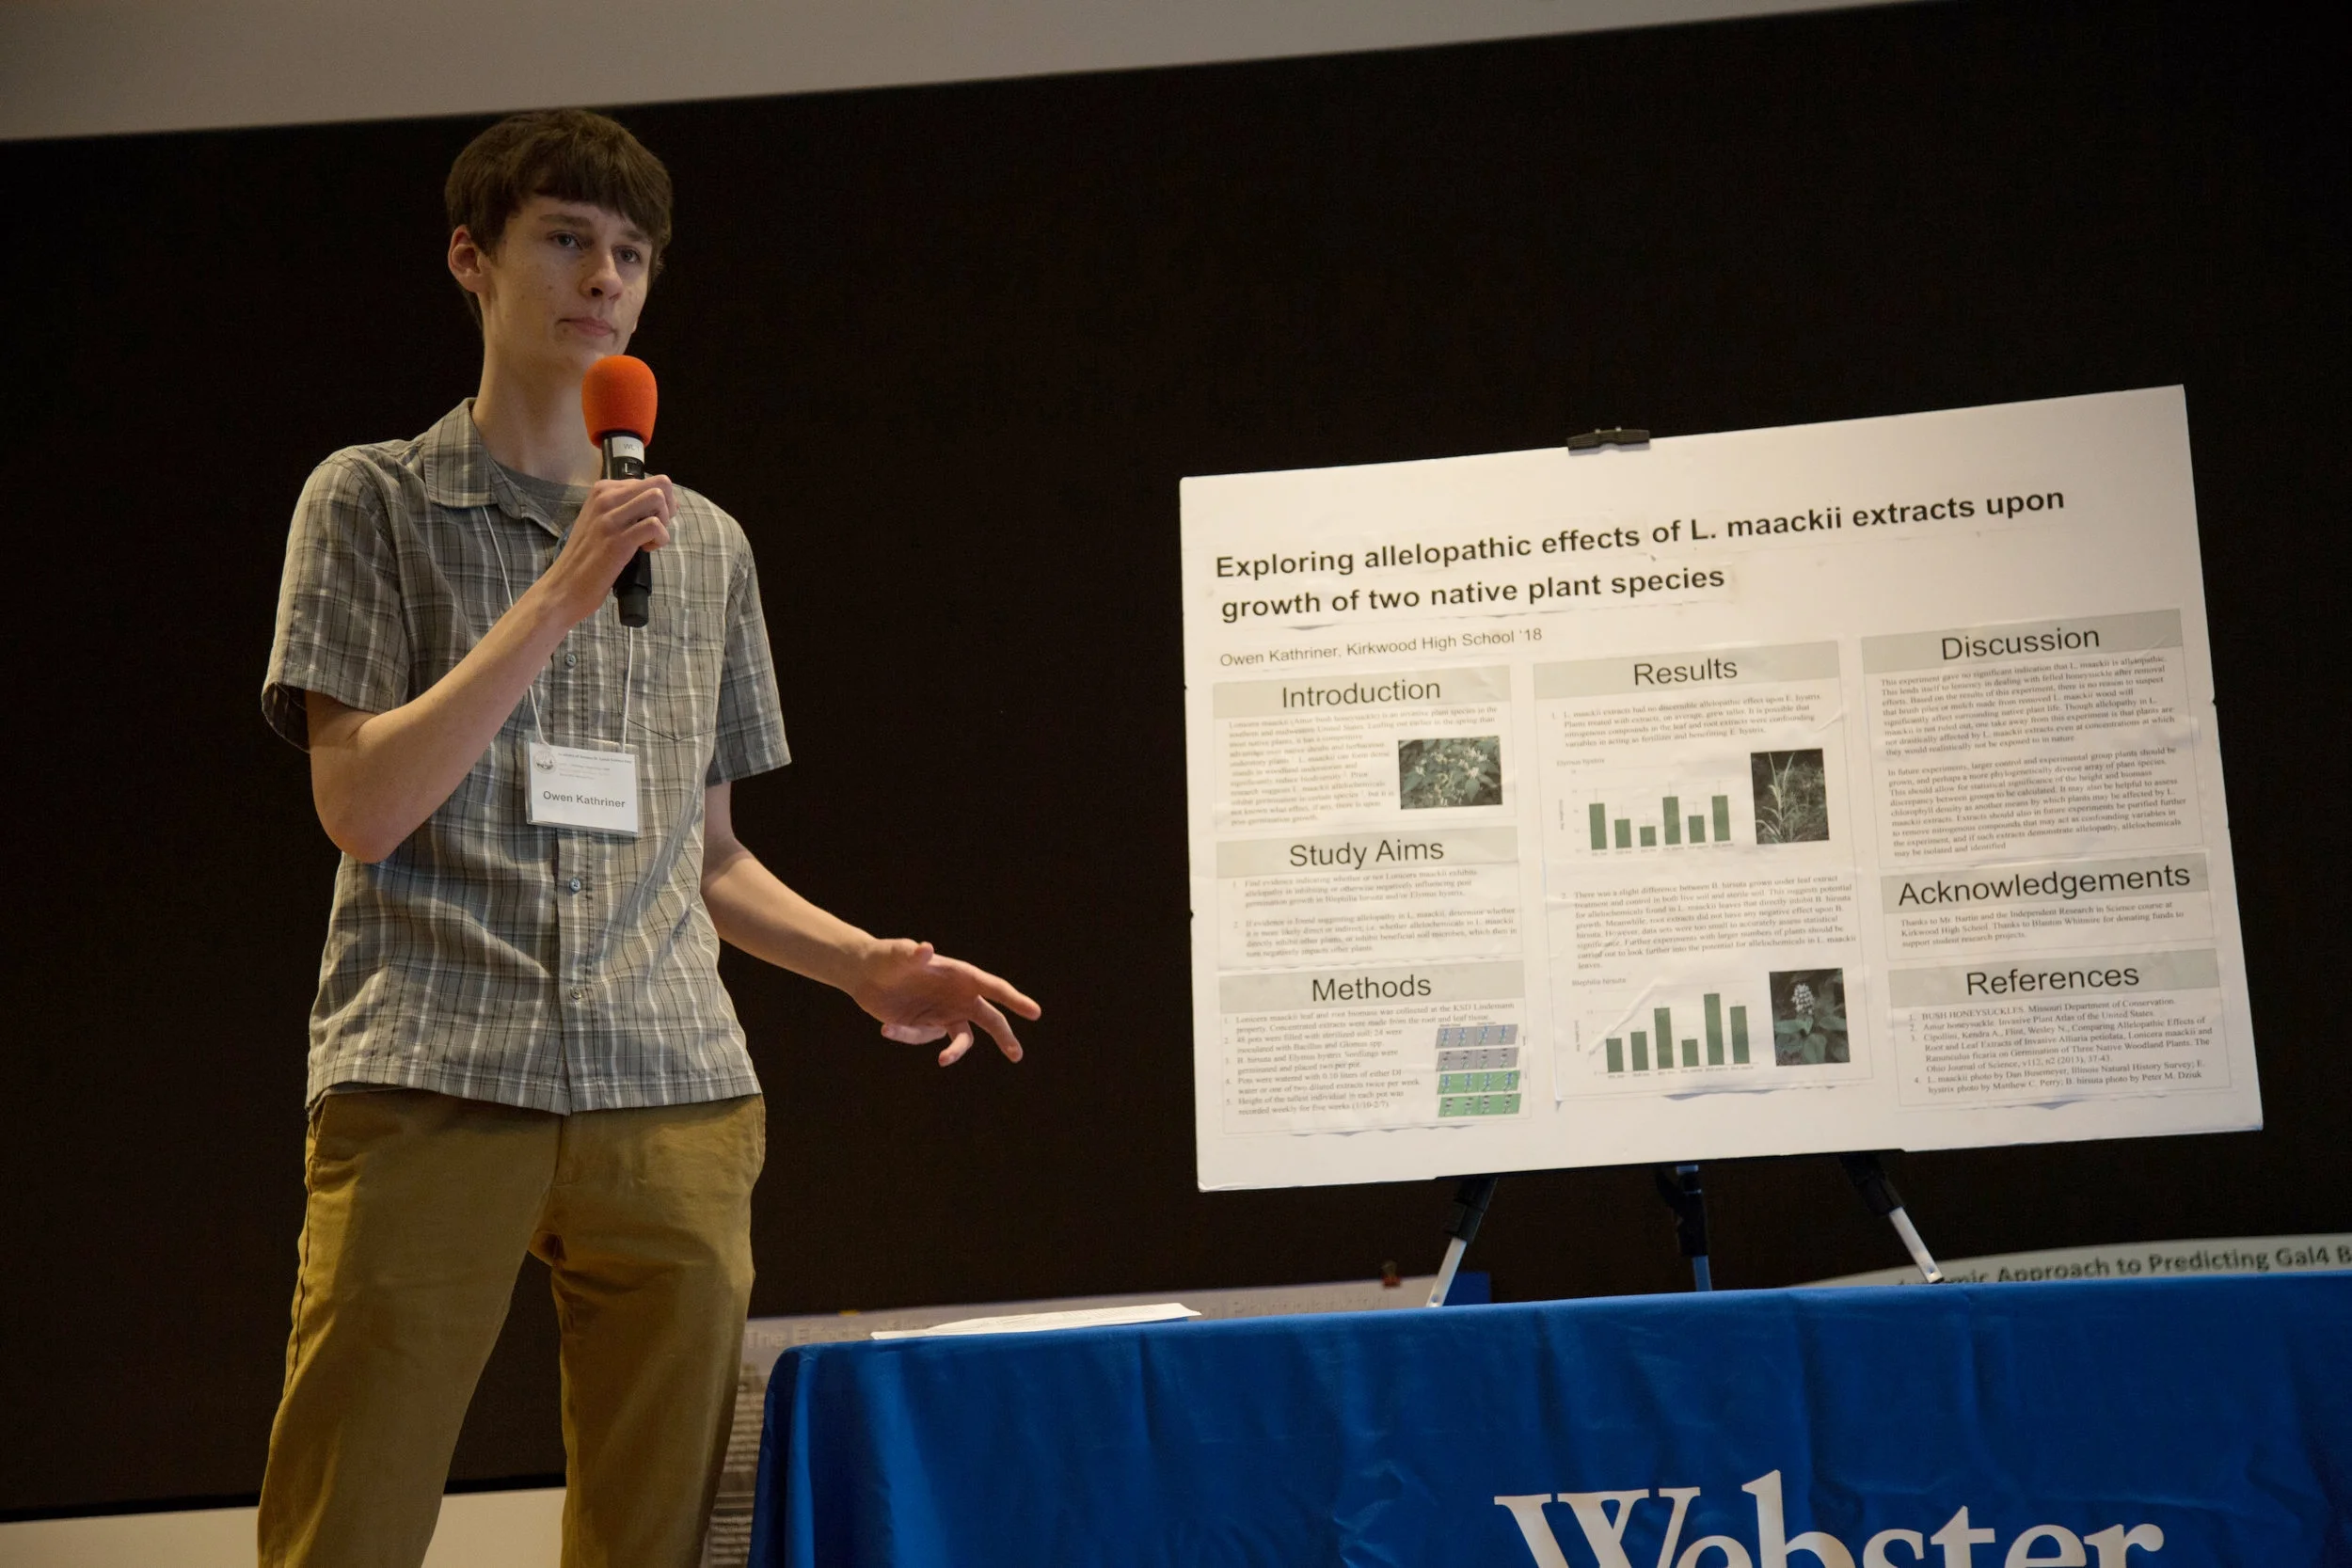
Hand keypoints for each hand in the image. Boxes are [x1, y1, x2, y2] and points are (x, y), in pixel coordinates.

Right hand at [537, 474, 676, 624]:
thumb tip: (663, 499)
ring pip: (658, 499)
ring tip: (649, 539)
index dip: (660, 502)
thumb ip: (626, 506)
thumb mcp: (601, 519)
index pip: (649, 481)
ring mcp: (610, 518)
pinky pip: (655, 526)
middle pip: (660, 484)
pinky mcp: (618, 541)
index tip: (648, 521)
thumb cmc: (587, 555)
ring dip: (664, 522)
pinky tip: (645, 550)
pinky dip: (660, 539)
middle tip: (656, 528)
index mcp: (602, 490)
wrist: (564, 585)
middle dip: (668, 508)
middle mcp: (605, 498)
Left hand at [851, 939, 1039, 1065]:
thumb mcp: (897, 953)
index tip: (1035, 1013)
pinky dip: (907, 1036)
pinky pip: (925, 1039)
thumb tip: (926, 949)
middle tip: (1017, 1056)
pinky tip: (887, 1027)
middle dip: (1004, 1037)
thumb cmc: (887, 957)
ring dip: (955, 1052)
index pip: (993, 988)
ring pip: (962, 1039)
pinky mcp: (927, 1026)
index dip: (1015, 1000)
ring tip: (944, 1061)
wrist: (866, 975)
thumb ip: (911, 952)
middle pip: (990, 1019)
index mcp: (961, 975)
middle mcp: (958, 996)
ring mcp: (944, 1013)